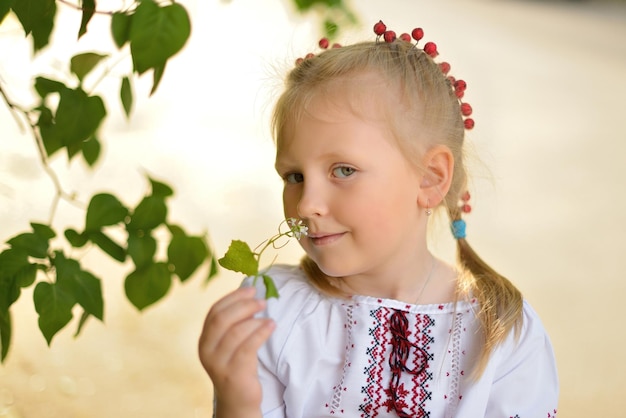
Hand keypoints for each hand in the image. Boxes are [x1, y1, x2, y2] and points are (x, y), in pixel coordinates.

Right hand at [198, 286, 274, 417]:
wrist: (238, 399)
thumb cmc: (238, 364)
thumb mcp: (230, 343)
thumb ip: (235, 322)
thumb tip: (251, 294)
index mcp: (204, 339)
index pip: (215, 311)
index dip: (233, 297)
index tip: (251, 289)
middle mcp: (206, 350)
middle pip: (222, 319)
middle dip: (244, 306)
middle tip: (262, 301)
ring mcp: (218, 363)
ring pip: (236, 332)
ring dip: (255, 320)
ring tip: (269, 317)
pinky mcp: (233, 373)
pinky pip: (248, 347)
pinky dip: (261, 332)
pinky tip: (271, 326)